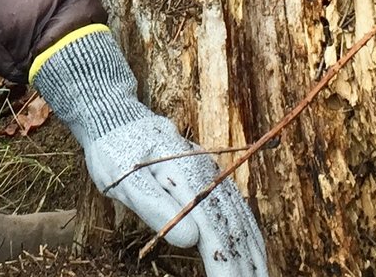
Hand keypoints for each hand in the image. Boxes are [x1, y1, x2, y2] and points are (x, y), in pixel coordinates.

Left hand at [32, 27, 266, 276]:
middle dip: (246, 263)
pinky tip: (253, 249)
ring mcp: (211, 173)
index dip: (226, 263)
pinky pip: (235, 207)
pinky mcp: (209, 175)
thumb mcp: (125, 181)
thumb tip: (191, 240)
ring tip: (261, 275)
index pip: (214, 231)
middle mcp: (208, 173)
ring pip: (239, 217)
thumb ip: (156, 209)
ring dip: (253, 250)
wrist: (113, 114)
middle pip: (233, 227)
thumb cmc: (114, 150)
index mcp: (188, 178)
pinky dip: (247, 232)